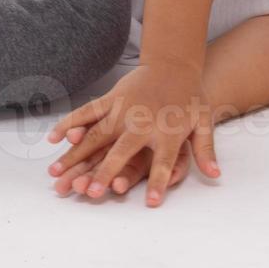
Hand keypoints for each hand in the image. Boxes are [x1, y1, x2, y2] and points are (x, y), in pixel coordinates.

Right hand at [45, 62, 220, 206]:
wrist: (176, 64)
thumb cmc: (190, 98)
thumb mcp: (204, 122)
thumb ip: (205, 150)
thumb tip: (216, 174)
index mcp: (168, 132)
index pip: (165, 162)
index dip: (160, 182)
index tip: (152, 203)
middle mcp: (143, 123)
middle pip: (122, 151)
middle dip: (105, 172)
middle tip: (89, 193)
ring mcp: (124, 110)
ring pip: (96, 135)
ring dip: (76, 155)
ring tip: (57, 175)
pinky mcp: (111, 98)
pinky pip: (87, 111)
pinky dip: (70, 123)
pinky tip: (53, 139)